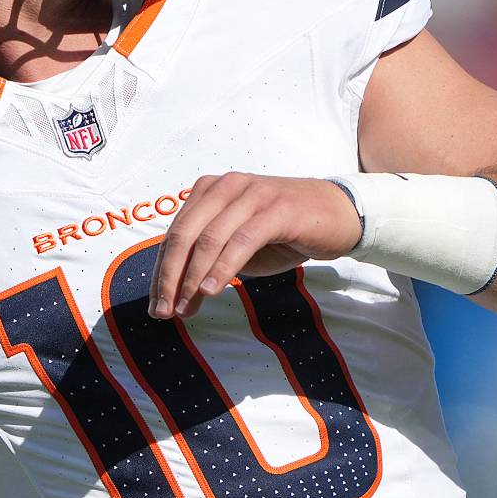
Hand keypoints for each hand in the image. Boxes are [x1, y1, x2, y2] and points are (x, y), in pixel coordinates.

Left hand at [149, 173, 361, 319]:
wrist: (340, 214)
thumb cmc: (285, 232)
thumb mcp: (240, 246)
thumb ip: (210, 259)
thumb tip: (177, 294)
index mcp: (210, 190)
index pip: (176, 233)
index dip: (161, 271)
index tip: (156, 305)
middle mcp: (226, 186)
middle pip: (184, 235)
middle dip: (169, 277)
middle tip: (165, 312)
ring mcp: (251, 194)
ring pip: (209, 239)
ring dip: (192, 279)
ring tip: (186, 309)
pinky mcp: (276, 209)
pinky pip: (241, 241)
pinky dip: (222, 268)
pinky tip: (211, 290)